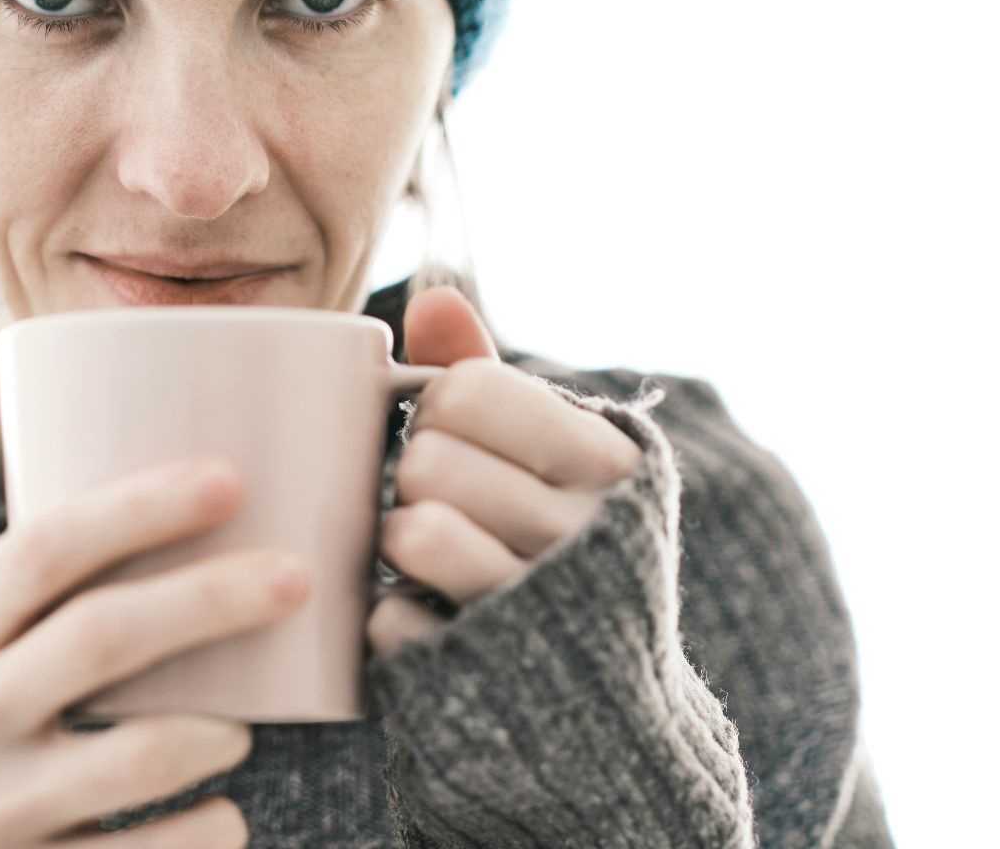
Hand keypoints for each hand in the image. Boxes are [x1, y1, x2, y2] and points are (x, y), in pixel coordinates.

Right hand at [0, 457, 307, 847]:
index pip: (43, 550)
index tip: (231, 480)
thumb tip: (183, 512)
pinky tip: (216, 815)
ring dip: (219, 733)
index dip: (140, 509)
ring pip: (143, 755)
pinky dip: (210, 828)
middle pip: (104, 636)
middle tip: (297, 576)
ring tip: (237, 730)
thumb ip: (30, 604)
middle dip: (213, 598)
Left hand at [367, 286, 646, 656]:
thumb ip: (486, 373)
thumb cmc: (553, 537)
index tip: (456, 435)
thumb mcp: (545, 452)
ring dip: (400, 542)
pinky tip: (426, 616)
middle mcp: (586, 535)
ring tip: (431, 554)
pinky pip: (390, 620)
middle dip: (417, 476)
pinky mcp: (484, 676)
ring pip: (412, 535)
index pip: (470, 390)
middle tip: (443, 501)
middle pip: (426, 461)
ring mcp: (537, 609)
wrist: (604, 700)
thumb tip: (432, 299)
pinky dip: (391, 617)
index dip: (439, 407)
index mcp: (609, 465)